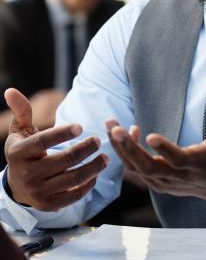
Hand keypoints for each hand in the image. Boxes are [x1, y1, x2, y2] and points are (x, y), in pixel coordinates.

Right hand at [4, 88, 108, 210]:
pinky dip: (87, 186)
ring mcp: (38, 192)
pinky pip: (73, 197)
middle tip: (98, 140)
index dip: (62, 133)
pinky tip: (96, 174)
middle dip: (85, 149)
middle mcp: (27, 174)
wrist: (16, 186)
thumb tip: (11, 91)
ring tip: (105, 157)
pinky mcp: (49, 205)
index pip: (42, 142)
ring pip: (72, 179)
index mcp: (19, 153)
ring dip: (93, 167)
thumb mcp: (20, 130)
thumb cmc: (24, 151)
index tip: (81, 126)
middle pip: (63, 161)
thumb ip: (21, 111)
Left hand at [106, 94, 205, 204]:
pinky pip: (137, 169)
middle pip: (149, 167)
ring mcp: (166, 182)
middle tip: (116, 129)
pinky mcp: (158, 182)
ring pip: (138, 169)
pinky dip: (128, 152)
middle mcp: (179, 176)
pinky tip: (127, 132)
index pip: (179, 160)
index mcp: (199, 164)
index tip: (150, 135)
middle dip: (130, 148)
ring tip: (112, 124)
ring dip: (122, 148)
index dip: (164, 149)